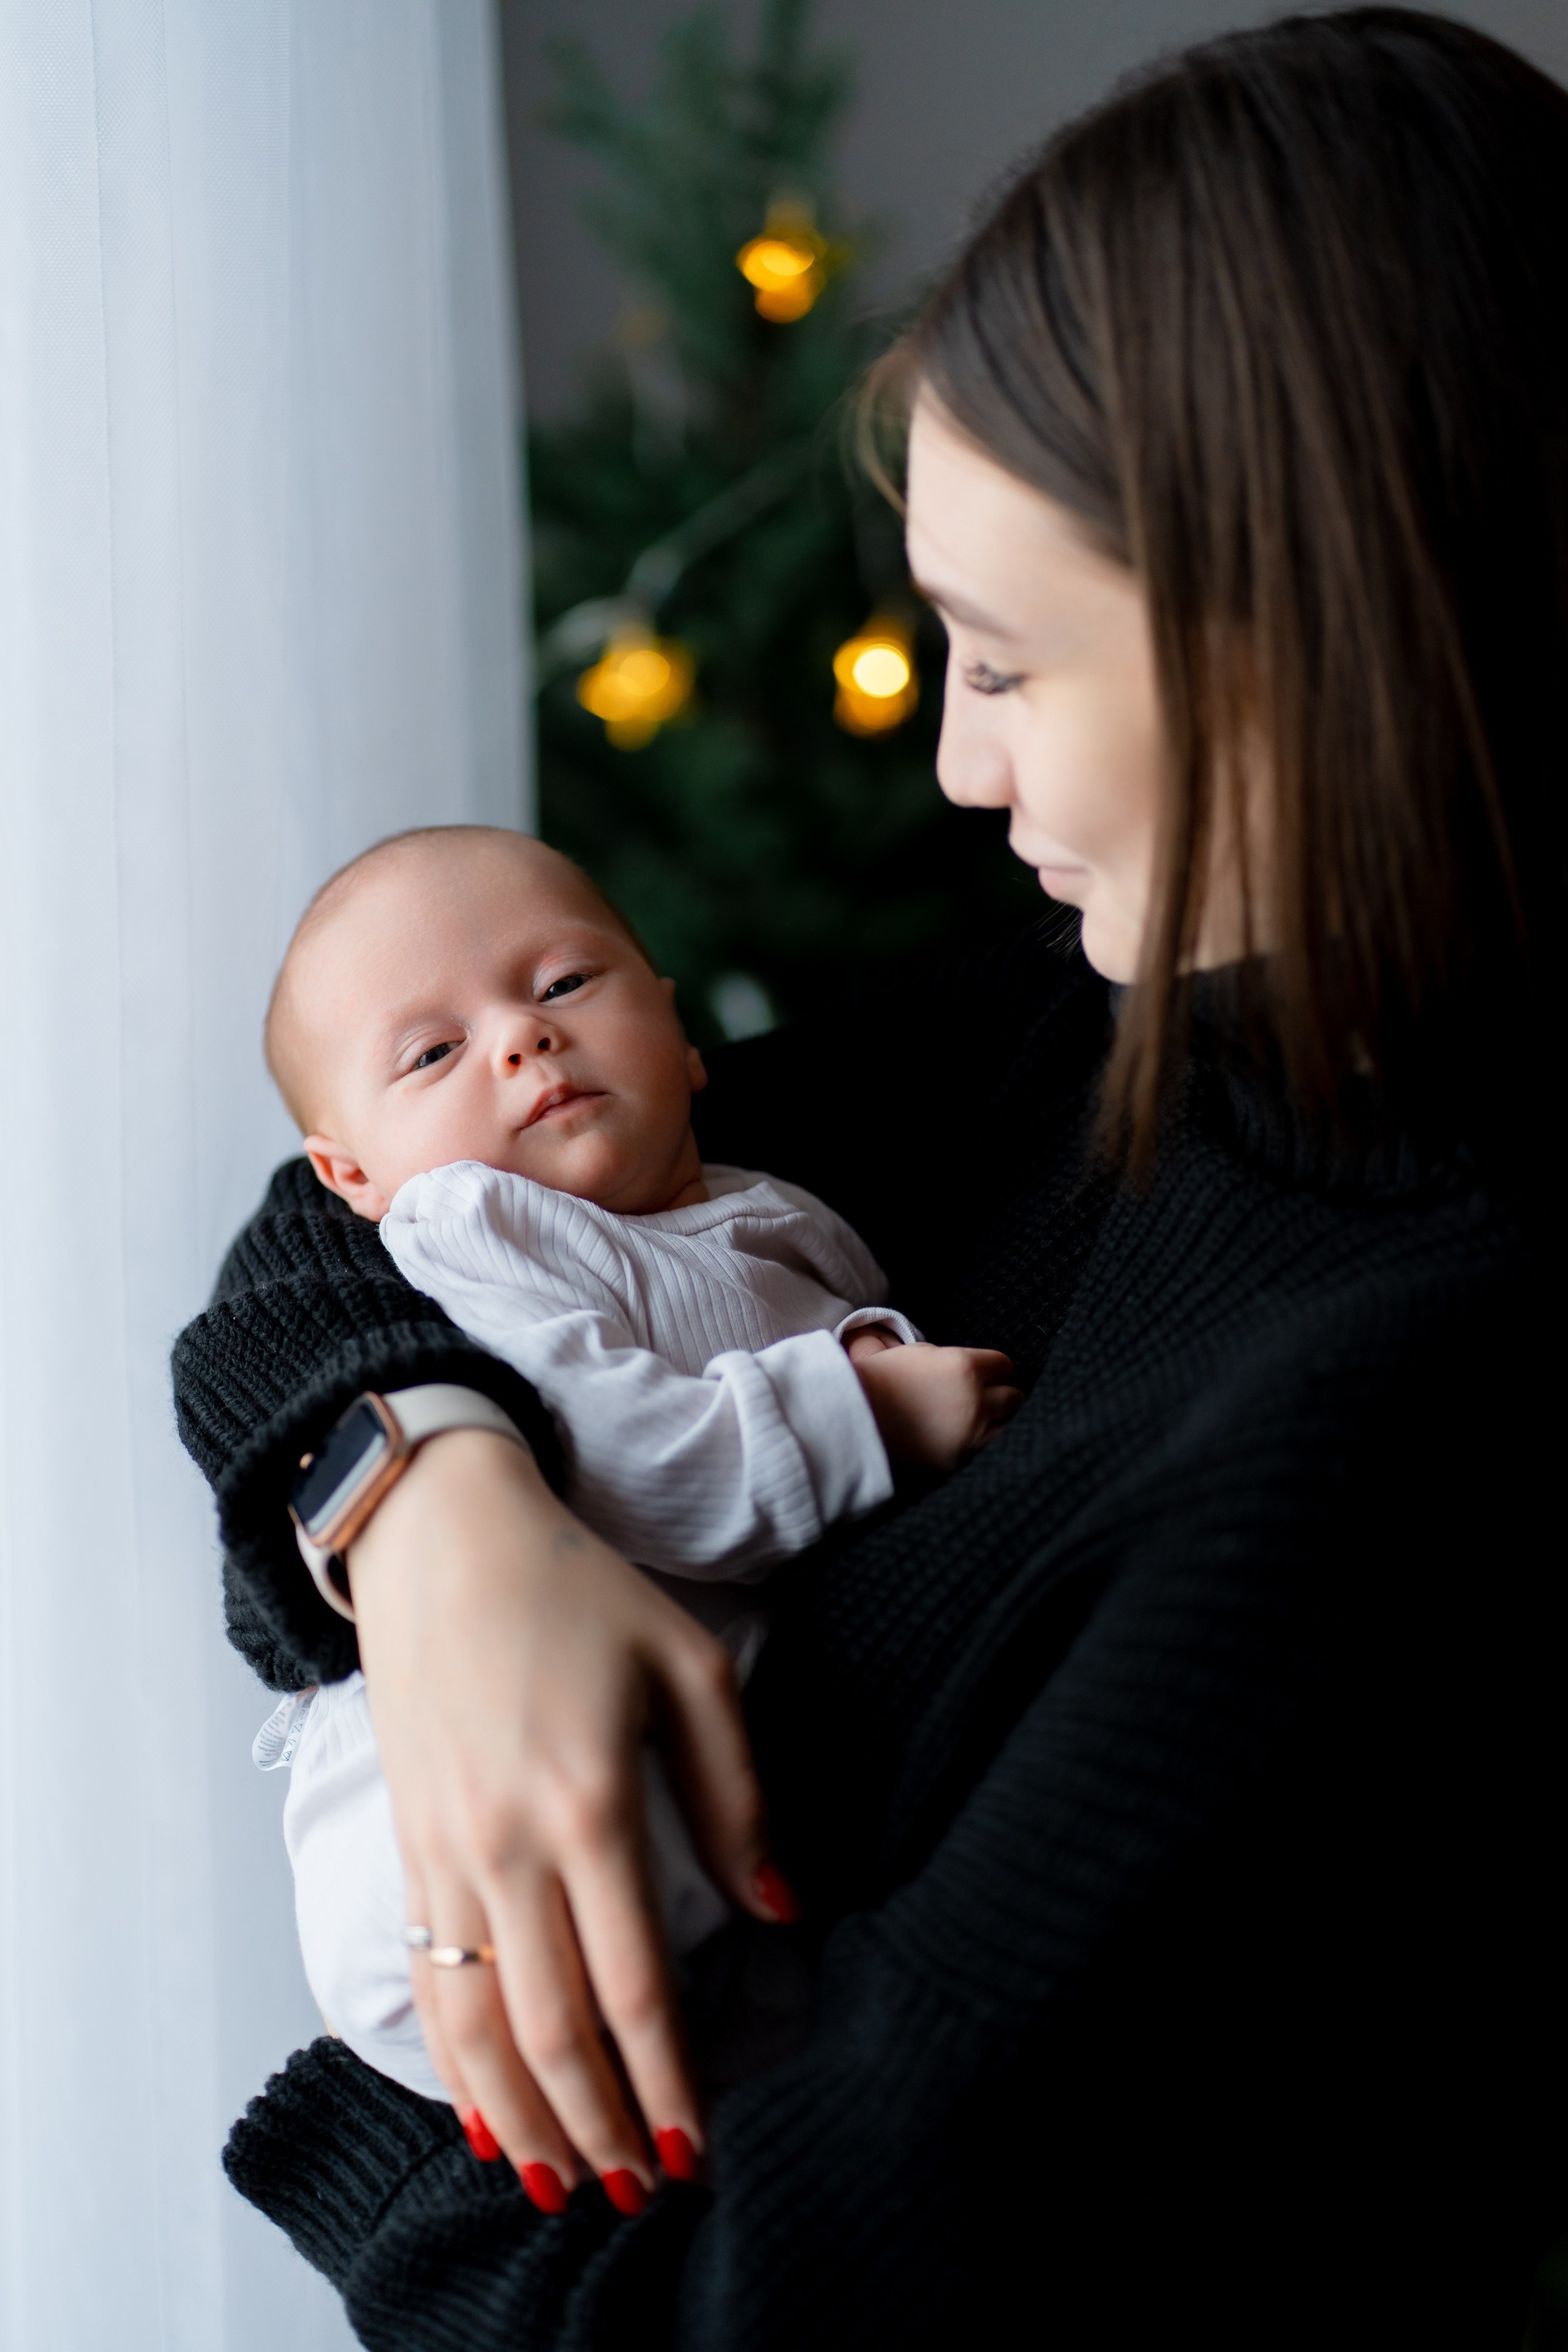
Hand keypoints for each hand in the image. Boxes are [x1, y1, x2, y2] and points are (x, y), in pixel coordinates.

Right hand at [345, 1430, 790, 2206]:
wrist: (439, 1535)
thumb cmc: (576, 1587)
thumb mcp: (689, 1664)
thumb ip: (737, 1794)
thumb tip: (781, 1908)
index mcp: (588, 1804)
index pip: (632, 1986)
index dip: (668, 2082)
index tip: (701, 2148)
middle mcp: (506, 1848)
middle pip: (552, 2029)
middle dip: (602, 2128)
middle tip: (645, 2193)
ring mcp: (445, 1854)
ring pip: (477, 2027)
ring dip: (526, 2120)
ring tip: (570, 2185)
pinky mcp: (409, 1846)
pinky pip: (426, 1982)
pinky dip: (455, 2064)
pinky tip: (487, 2115)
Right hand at [847, 1334, 1021, 1470]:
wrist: (854, 1417)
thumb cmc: (883, 1379)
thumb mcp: (920, 1352)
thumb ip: (957, 1359)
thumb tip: (981, 1368)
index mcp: (965, 1367)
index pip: (1005, 1366)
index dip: (994, 1369)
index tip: (987, 1374)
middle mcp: (974, 1401)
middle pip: (1014, 1398)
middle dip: (1002, 1395)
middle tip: (988, 1397)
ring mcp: (969, 1435)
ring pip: (1009, 1427)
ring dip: (998, 1422)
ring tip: (982, 1420)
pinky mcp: (959, 1460)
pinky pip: (986, 1451)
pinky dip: (981, 1444)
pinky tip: (966, 1437)